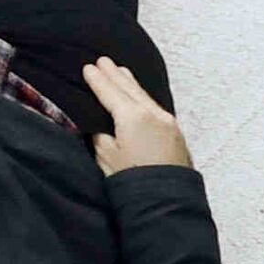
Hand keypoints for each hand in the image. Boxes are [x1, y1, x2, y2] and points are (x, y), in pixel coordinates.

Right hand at [87, 57, 193, 174]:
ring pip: (144, 96)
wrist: (168, 202)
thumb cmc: (134, 181)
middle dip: (115, 74)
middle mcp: (153, 114)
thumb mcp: (106, 158)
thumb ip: (101, 135)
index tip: (88, 67)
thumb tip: (101, 125)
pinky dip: (143, 96)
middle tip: (103, 60)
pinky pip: (155, 106)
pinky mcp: (175, 134)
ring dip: (131, 83)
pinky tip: (140, 96)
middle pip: (130, 89)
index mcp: (132, 117)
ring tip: (122, 71)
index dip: (97, 80)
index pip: (109, 93)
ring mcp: (168, 123)